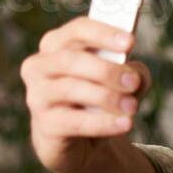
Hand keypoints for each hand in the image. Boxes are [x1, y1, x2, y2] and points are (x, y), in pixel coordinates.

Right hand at [22, 16, 151, 172]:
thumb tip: (135, 75)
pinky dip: (103, 123)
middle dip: (106, 70)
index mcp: (57, 44)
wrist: (80, 142)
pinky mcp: (45, 125)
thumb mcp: (119, 83)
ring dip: (106, 97)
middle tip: (132, 82)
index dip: (103, 34)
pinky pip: (75, 122)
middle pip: (71, 59)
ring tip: (132, 107)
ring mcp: (38, 95)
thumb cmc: (98, 101)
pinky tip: (124, 124)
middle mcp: (40, 66)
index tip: (130, 42)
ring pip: (70, 89)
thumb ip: (132, 74)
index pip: (77, 30)